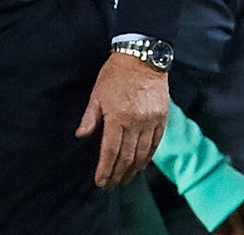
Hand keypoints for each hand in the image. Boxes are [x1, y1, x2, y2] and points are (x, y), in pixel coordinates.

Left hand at [74, 52, 167, 187]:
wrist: (142, 58)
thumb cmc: (115, 74)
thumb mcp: (97, 93)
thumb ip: (90, 117)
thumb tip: (81, 135)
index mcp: (117, 116)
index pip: (111, 150)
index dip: (105, 168)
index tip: (101, 181)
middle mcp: (136, 122)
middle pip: (127, 156)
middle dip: (118, 173)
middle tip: (111, 185)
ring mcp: (151, 121)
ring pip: (143, 153)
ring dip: (133, 170)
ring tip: (125, 179)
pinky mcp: (162, 119)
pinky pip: (156, 143)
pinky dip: (148, 157)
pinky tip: (141, 165)